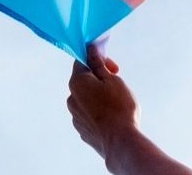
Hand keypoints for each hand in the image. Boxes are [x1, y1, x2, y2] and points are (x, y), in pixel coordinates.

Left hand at [66, 44, 140, 162]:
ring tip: (117, 102)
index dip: (98, 60)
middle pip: (84, 81)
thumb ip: (98, 64)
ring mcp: (75, 116)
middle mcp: (71, 98)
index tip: (114, 68)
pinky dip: (98, 111)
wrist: (120, 142)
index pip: (82, 61)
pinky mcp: (82, 130)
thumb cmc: (119, 107)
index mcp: (76, 82)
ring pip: (86, 99)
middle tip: (117, 83)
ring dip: (99, 96)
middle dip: (100, 79)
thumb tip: (90, 49)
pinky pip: (89, 114)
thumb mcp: (112, 80)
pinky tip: (112, 116)